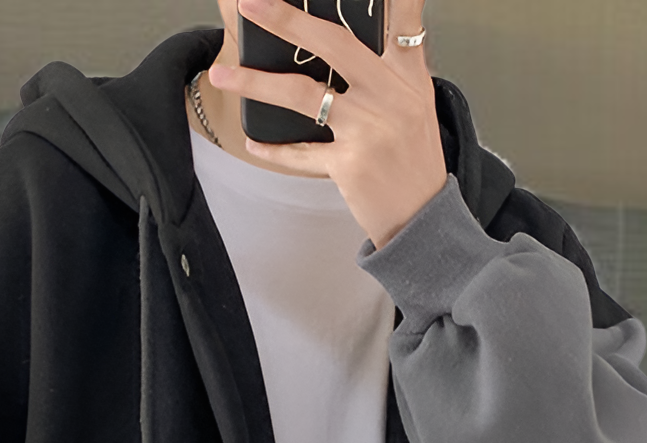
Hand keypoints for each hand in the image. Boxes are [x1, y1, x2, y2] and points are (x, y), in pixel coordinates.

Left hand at [208, 0, 446, 250]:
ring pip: (301, 94)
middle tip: (251, 5)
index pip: (403, 21)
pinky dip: (273, 149)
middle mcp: (388, 96)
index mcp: (408, 76)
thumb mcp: (417, 105)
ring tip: (222, 75)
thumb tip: (343, 44)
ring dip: (255, 83)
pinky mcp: (349, 165)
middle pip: (333, 44)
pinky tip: (253, 141)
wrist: (424, 217)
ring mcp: (367, 129)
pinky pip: (300, 152)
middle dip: (286, 21)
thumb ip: (390, 70)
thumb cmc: (415, 161)